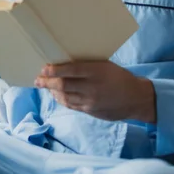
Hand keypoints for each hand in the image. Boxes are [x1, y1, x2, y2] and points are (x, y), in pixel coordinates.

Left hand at [35, 60, 155, 123]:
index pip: (71, 70)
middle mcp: (92, 87)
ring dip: (52, 92)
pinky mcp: (91, 111)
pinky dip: (61, 100)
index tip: (44, 68)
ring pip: (65, 97)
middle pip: (64, 85)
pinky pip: (72, 105)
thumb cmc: (119, 76)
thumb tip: (67, 62)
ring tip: (44, 86)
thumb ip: (88, 65)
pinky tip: (56, 95)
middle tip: (38, 79)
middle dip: (48, 82)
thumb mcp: (105, 65)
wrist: (135, 98)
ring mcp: (91, 101)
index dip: (55, 70)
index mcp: (96, 71)